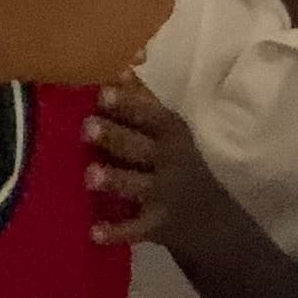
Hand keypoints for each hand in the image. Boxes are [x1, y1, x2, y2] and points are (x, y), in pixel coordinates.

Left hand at [86, 81, 244, 253]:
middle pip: (140, 147)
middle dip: (115, 137)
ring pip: (137, 185)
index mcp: (173, 134)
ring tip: (90, 175)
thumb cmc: (178, 163)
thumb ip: (142, 102)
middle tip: (86, 127)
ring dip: (115, 180)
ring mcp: (165, 195)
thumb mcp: (169, 133)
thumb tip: (119, 65)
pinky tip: (95, 232)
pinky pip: (135, 229)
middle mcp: (171, 162)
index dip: (128, 104)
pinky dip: (116, 232)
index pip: (152, 115)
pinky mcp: (157, 226)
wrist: (211, 220)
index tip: (102, 92)